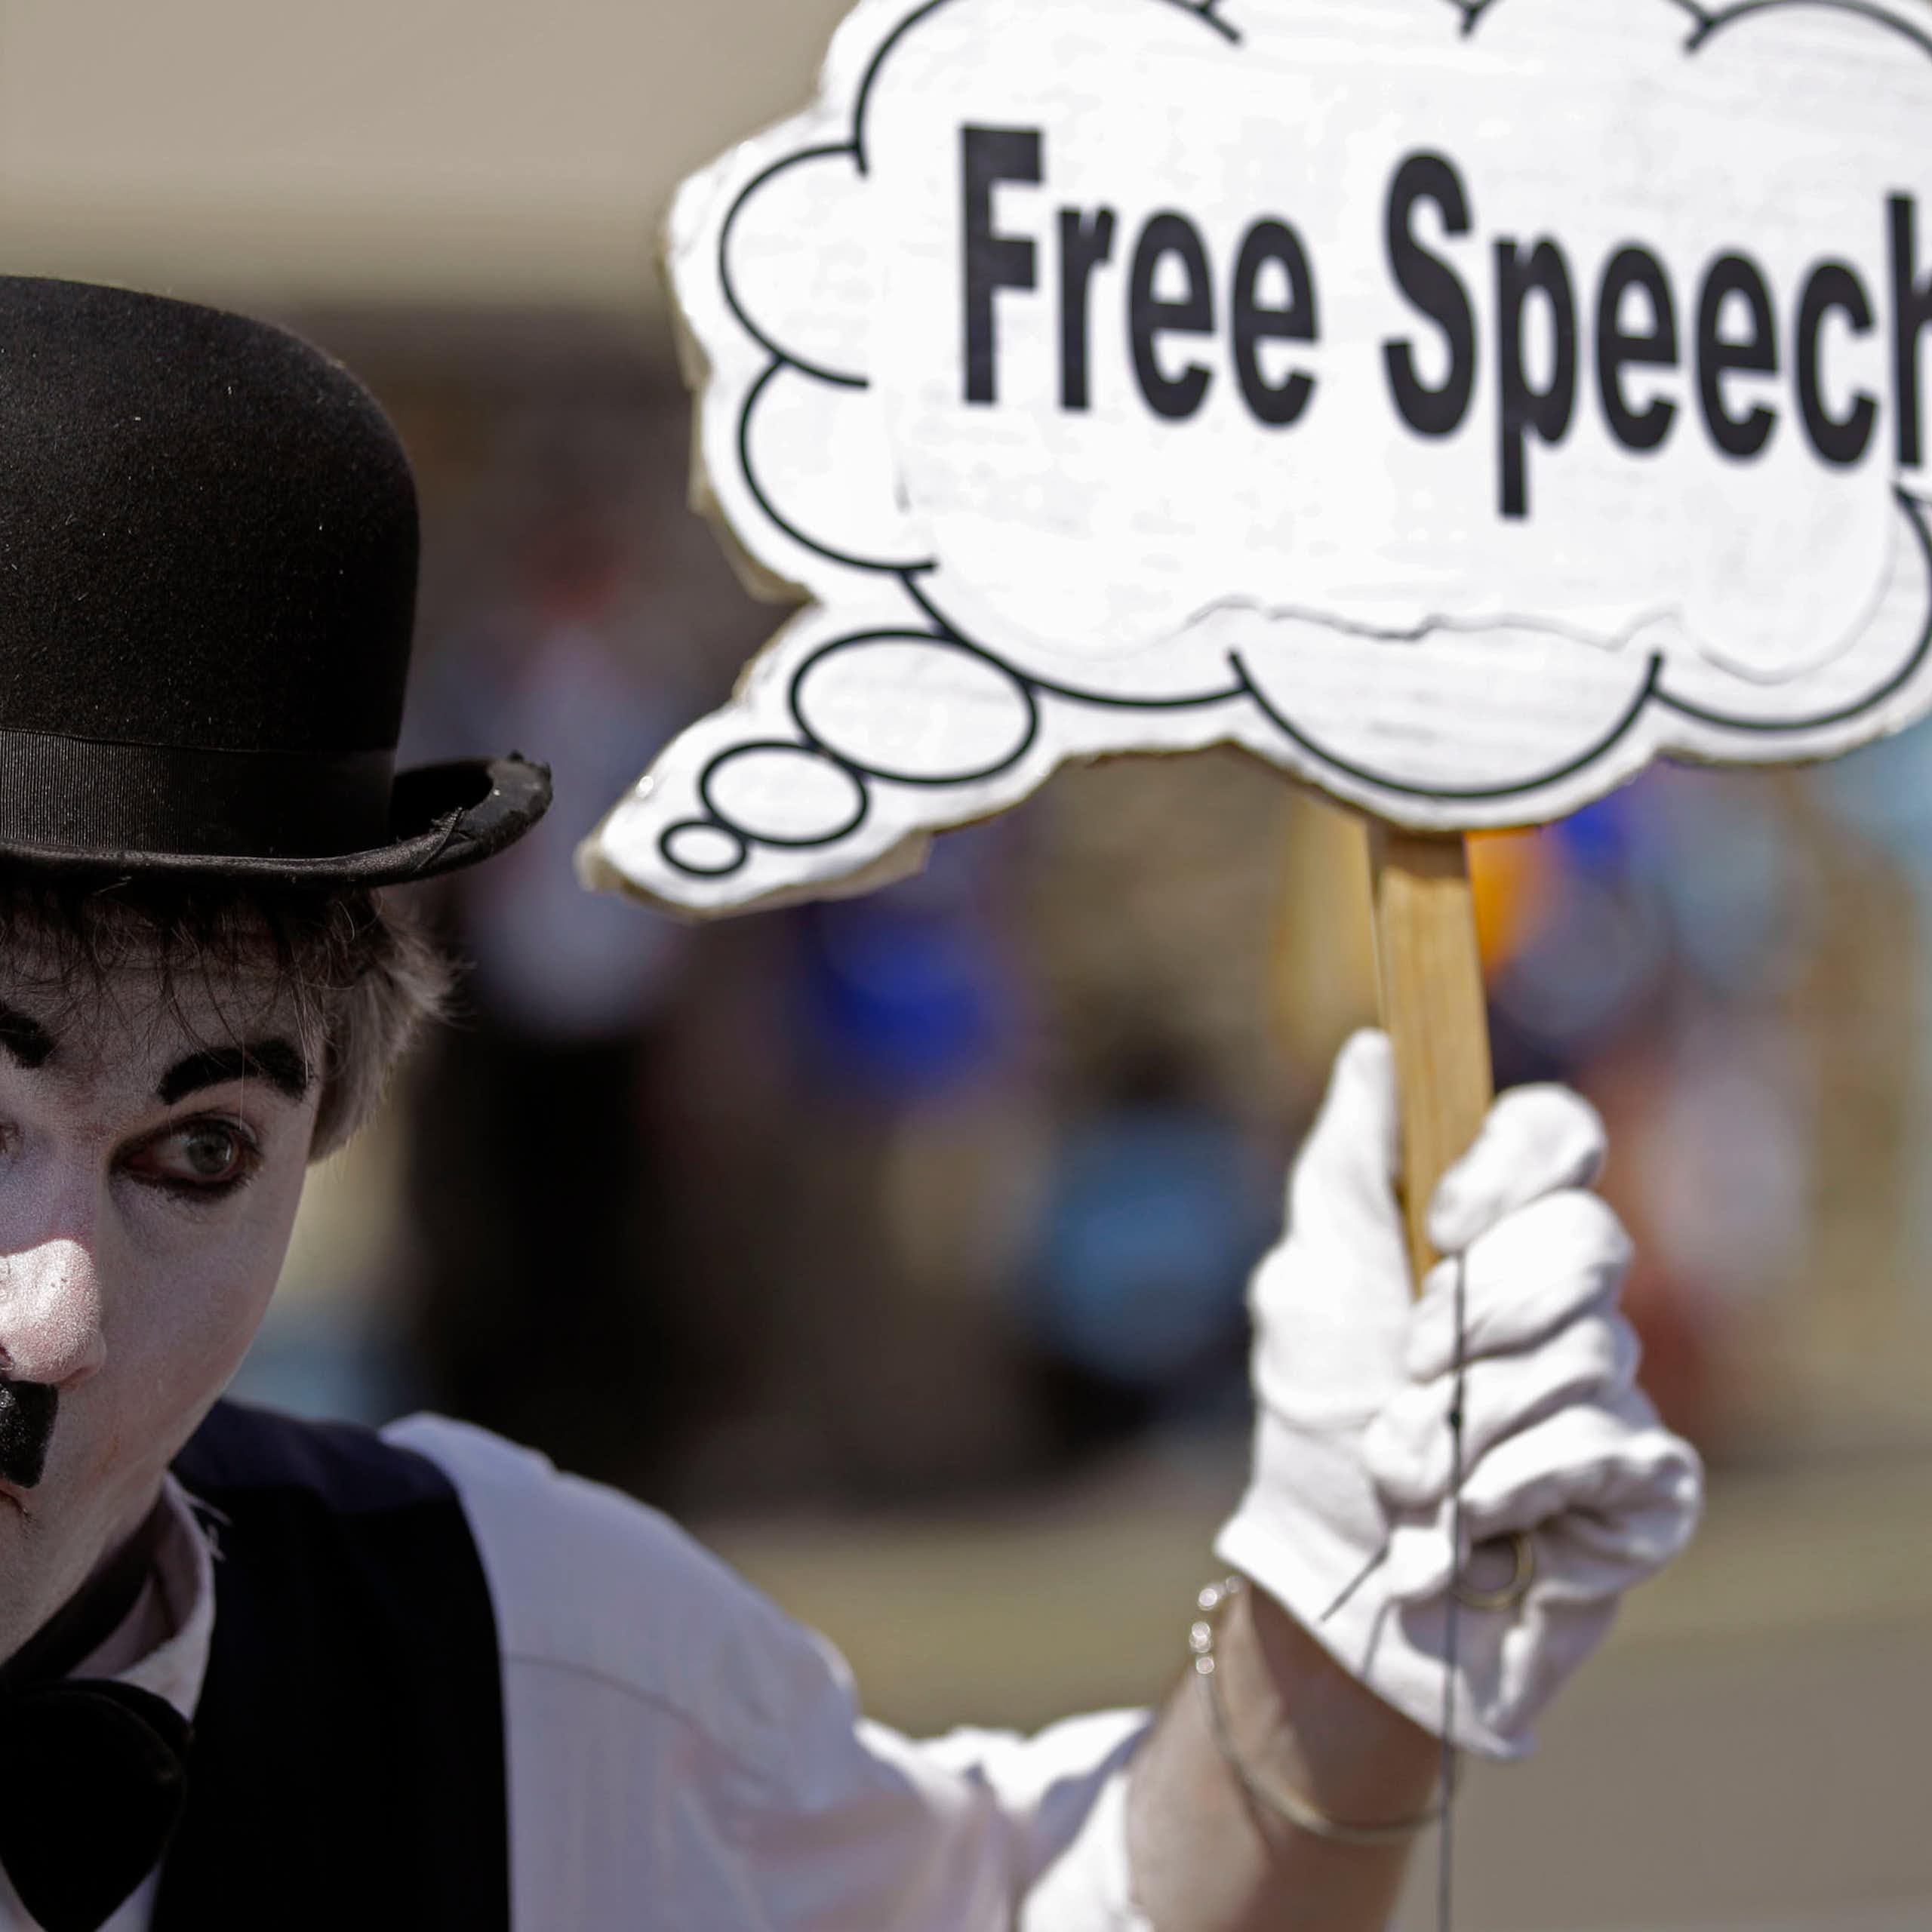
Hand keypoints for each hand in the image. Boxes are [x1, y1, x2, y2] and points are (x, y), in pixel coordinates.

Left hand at [1214, 1031, 1702, 1758]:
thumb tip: (1376, 1046)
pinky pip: (1616, 1449)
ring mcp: (1610, 1389)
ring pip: (1591, 1352)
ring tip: (1411, 1474)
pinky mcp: (1642, 1486)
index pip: (1556, 1136)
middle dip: (1476, 1313)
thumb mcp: (1311, 1280)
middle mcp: (1564, 1300)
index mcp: (1489, 1234)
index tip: (1440, 1224)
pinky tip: (1476, 1525)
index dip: (1513, 1165)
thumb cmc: (1317, 1423)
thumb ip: (1347, 1166)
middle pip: (1588, 1239)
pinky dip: (1515, 1488)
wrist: (1336, 1589)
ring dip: (1466, 1424)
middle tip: (1411, 1370)